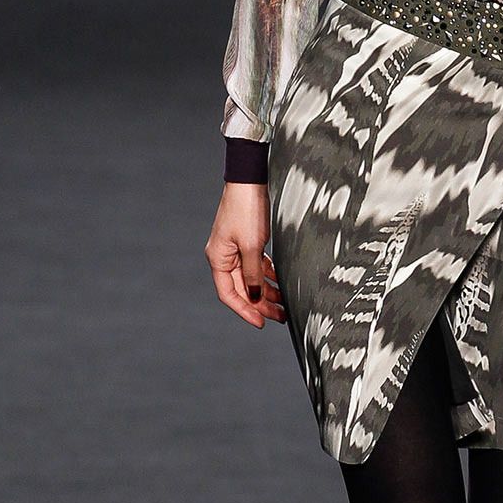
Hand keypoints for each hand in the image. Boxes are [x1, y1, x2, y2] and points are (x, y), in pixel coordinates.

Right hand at [206, 182, 284, 325]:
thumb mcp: (252, 246)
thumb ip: (254, 274)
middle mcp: (224, 256)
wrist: (251, 179)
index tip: (261, 323)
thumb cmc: (247, 209)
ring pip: (250, 278)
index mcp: (218, 259)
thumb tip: (255, 297)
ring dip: (266, 291)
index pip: (229, 294)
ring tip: (284, 304)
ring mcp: (235, 249)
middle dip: (260, 304)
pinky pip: (256, 265)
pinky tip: (281, 282)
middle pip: (241, 289)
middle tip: (280, 316)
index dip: (245, 310)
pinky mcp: (246, 241)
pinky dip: (268, 275)